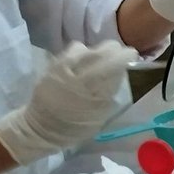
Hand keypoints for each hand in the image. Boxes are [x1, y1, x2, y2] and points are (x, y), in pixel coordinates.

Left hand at [0, 41, 137, 164]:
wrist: (41, 127)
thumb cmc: (76, 126)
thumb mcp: (102, 113)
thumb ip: (112, 89)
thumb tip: (123, 72)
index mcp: (92, 83)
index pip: (118, 56)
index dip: (129, 57)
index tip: (131, 63)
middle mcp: (78, 68)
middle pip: (106, 46)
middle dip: (115, 54)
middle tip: (117, 66)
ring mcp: (63, 63)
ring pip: (90, 47)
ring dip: (97, 54)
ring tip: (97, 67)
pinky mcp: (54, 63)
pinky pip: (74, 50)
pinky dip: (82, 55)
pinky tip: (81, 68)